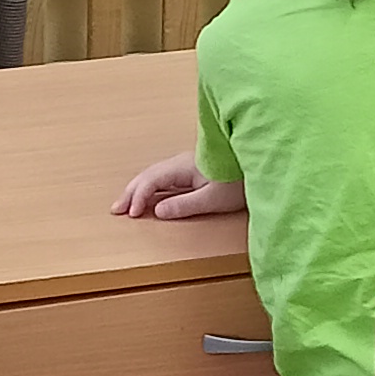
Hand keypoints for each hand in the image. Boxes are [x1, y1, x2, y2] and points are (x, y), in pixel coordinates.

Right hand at [112, 151, 246, 220]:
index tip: (132, 215)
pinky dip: (150, 186)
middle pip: (148, 175)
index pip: (152, 180)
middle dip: (131, 192)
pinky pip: (163, 175)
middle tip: (115, 210)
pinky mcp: (193, 167)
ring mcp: (187, 163)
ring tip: (126, 204)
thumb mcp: (214, 198)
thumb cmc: (240, 180)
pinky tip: (150, 195)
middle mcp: (181, 162)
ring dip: (138, 188)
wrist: (259, 160)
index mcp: (183, 167)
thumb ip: (185, 205)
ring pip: (154, 174)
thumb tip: (158, 211)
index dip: (139, 197)